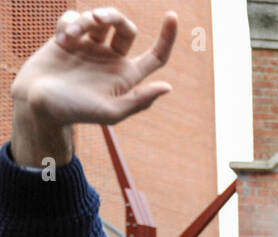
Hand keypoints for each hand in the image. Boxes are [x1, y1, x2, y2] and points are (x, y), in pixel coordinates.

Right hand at [10, 8, 177, 166]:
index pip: (157, 56)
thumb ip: (139, 100)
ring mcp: (91, 47)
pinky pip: (75, 17)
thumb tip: (168, 87)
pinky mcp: (69, 38)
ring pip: (100, 19)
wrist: (37, 103)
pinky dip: (69, 22)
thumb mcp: (110, 112)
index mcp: (128, 76)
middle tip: (97, 19)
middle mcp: (112, 59)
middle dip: (114, 17)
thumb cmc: (75, 112)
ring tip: (69, 35)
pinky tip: (61, 38)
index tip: (173, 16)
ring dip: (85, 20)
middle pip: (126, 28)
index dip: (168, 38)